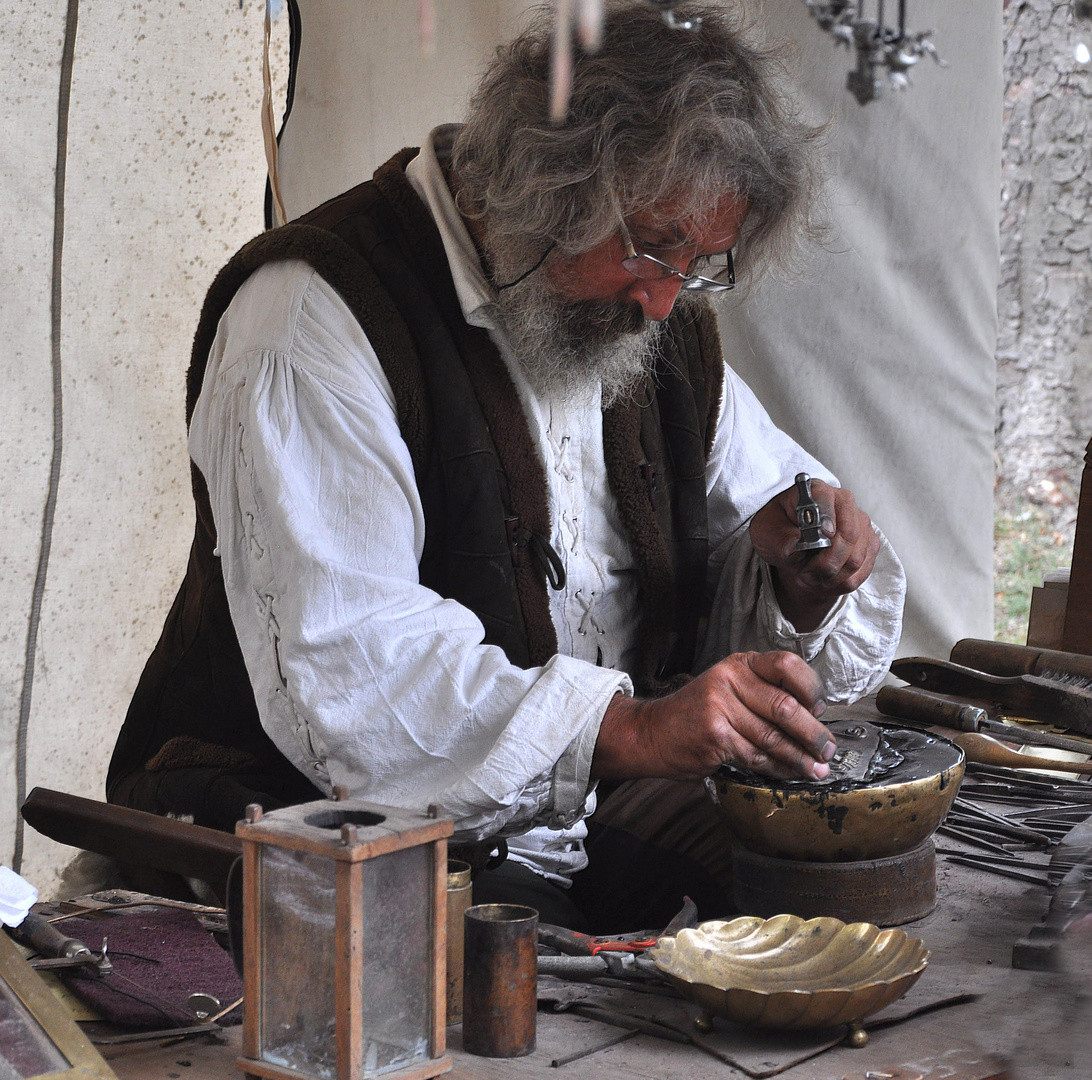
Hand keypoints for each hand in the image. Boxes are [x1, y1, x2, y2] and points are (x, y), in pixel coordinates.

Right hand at [591, 651, 835, 782]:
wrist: (651, 733)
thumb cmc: (695, 715)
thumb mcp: (727, 690)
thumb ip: (763, 695)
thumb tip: (813, 718)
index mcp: (739, 664)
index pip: (788, 665)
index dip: (811, 690)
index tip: (820, 710)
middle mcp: (729, 679)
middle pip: (786, 705)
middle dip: (813, 733)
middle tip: (828, 749)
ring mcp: (720, 706)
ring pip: (774, 737)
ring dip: (800, 758)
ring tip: (817, 768)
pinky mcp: (715, 735)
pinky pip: (757, 756)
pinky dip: (778, 769)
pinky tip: (788, 773)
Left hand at [749, 479, 879, 631]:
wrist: (788, 542)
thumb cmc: (777, 531)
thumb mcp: (765, 532)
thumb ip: (780, 540)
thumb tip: (796, 548)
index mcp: (815, 491)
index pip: (826, 500)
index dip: (826, 520)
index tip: (822, 536)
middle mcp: (843, 503)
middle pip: (848, 536)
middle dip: (825, 563)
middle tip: (804, 574)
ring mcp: (860, 523)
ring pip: (855, 559)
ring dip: (829, 577)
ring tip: (808, 578)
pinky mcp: (868, 544)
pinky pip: (860, 573)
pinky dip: (838, 584)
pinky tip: (821, 581)